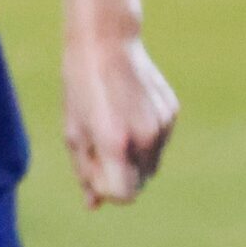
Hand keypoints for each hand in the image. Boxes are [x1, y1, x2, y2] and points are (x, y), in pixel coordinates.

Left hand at [62, 24, 176, 205]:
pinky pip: (159, 140)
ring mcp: (164, 125)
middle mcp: (145, 137)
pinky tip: (128, 108)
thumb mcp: (72, 128)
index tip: (94, 169)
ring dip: (132, 156)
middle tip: (98, 143)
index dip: (106, 190)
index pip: (124, 195)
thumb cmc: (80, 86)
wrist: (104, 41)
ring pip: (151, 163)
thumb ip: (84, 170)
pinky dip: (144, 137)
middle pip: (138, 183)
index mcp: (115, 142)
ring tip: (112, 122)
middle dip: (118, 173)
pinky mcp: (173, 112)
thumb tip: (93, 205)